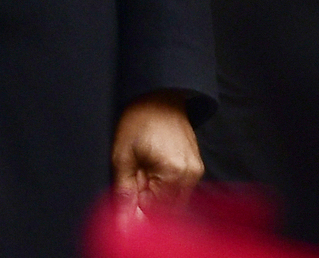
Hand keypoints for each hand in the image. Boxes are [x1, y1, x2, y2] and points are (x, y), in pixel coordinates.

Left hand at [110, 92, 203, 208]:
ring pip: (173, 202)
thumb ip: (124, 193)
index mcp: (173, 172)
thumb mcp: (123, 157)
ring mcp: (195, 171)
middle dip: (146, 203)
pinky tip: (153, 170)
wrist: (159, 96)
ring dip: (155, 196)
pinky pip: (179, 190)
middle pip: (166, 210)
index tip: (125, 196)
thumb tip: (122, 223)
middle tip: (134, 180)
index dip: (135, 209)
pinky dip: (163, 187)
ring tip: (143, 172)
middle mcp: (190, 175)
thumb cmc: (140, 121)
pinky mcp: (195, 167)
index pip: (154, 212)